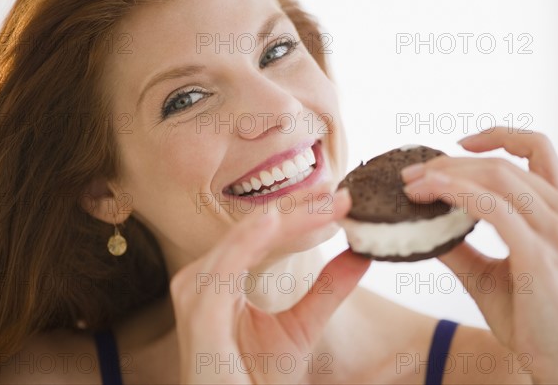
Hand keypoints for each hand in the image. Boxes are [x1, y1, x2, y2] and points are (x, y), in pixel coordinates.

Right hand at [169, 187, 370, 383]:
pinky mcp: (199, 313)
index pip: (264, 235)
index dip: (302, 215)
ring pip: (245, 241)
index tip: (341, 200)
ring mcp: (197, 294)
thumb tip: (360, 254)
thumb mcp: (301, 326)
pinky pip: (225, 267)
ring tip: (320, 201)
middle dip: (298, 209)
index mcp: (222, 279)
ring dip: (284, 218)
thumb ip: (328, 289)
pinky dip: (247, 241)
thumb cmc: (256, 380)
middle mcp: (204, 279)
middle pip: (255, 231)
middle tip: (339, 192)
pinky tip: (274, 221)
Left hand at [401, 127, 557, 382]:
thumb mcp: (489, 273)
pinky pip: (493, 208)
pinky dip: (458, 193)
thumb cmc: (531, 317)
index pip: (537, 149)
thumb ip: (459, 244)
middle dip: (450, 163)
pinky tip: (432, 194)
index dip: (498, 136)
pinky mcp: (539, 255)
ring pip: (497, 177)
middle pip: (502, 164)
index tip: (459, 144)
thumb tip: (422, 224)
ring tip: (412, 185)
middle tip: (411, 174)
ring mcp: (556, 232)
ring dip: (447, 175)